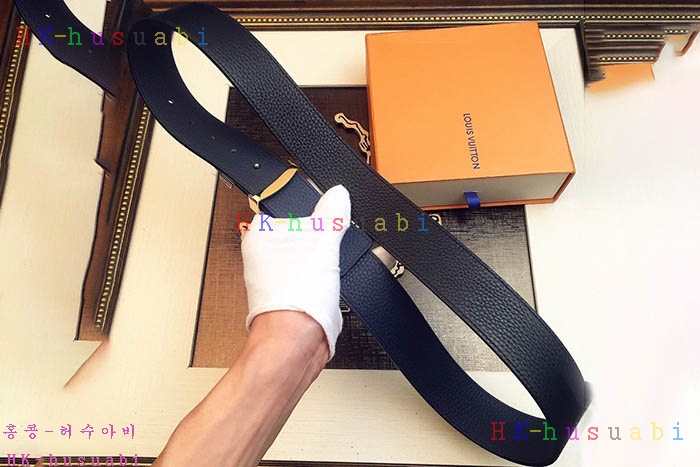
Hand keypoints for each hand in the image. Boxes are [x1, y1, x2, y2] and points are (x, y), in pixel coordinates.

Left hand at [241, 185, 351, 359]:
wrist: (297, 346)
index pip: (286, 208)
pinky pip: (317, 277)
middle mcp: (265, 257)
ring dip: (329, 259)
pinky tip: (337, 281)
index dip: (311, 206)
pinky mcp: (297, 295)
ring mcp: (280, 278)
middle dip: (323, 236)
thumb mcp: (322, 244)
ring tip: (334, 264)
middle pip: (302, 233)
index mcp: (260, 236)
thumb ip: (331, 215)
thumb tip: (338, 194)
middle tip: (335, 239)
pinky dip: (330, 277)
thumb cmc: (293, 300)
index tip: (329, 208)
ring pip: (311, 257)